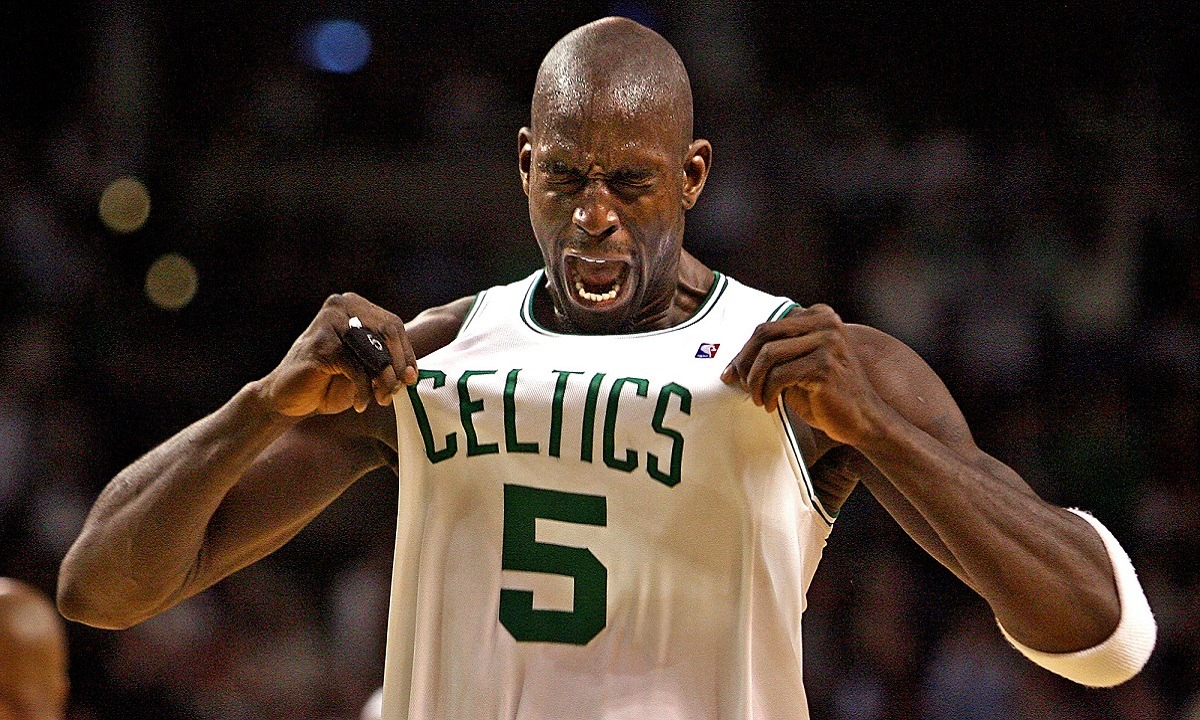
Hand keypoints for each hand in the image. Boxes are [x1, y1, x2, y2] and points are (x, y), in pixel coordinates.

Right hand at [259, 293, 417, 416]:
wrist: (290, 399)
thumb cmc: (330, 383)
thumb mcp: (364, 369)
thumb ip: (386, 362)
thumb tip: (412, 371)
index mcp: (354, 305)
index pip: (393, 325)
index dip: (406, 354)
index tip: (410, 378)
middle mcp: (341, 305)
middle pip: (388, 332)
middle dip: (397, 366)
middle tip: (395, 391)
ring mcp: (329, 322)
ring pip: (374, 350)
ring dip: (383, 380)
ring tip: (381, 399)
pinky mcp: (321, 344)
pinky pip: (356, 367)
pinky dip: (363, 390)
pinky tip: (360, 404)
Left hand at [720, 304, 885, 445]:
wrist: (863, 419)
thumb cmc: (827, 395)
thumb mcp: (799, 366)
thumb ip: (776, 354)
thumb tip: (733, 363)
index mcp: (820, 316)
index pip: (768, 327)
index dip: (744, 351)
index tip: (731, 373)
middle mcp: (826, 323)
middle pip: (765, 333)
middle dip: (744, 362)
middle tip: (739, 385)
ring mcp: (828, 342)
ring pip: (768, 355)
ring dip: (755, 381)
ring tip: (757, 398)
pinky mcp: (825, 366)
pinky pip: (779, 375)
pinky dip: (767, 393)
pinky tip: (770, 405)